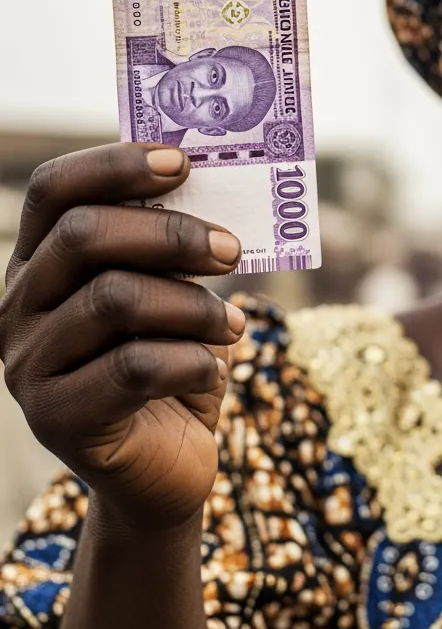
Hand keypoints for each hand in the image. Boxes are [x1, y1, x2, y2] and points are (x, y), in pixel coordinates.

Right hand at [0, 143, 244, 532]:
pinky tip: (216, 368)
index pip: (56, 191)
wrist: (164, 467)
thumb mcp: (174, 296)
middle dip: (173, 235)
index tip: (183, 162)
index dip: (116, 165)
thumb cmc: (174, 364)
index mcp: (41, 264)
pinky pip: (134, 368)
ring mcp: (28, 365)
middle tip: (233, 249)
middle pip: (85, 236)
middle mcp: (17, 307)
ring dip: (195, 306)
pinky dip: (192, 360)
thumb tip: (214, 185)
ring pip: (116, 300)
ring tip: (234, 325)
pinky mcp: (56, 418)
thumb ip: (174, 249)